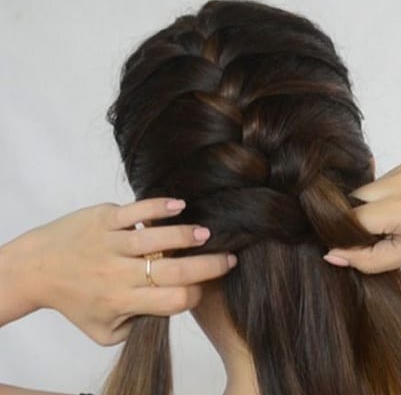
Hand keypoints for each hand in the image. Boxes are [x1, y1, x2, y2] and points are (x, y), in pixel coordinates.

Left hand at [0, 198, 235, 344]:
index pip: (173, 300)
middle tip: (229, 258)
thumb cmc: (74, 301)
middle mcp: (119, 274)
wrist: (35, 269)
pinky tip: (180, 205)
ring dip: (187, 236)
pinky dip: (160, 207)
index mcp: (122, 302)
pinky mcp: (104, 219)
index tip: (202, 288)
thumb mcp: (103, 331)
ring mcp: (112, 243)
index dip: (195, 295)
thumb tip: (169, 312)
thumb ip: (137, 329)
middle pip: (174, 271)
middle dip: (209, 266)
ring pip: (158, 238)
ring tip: (207, 234)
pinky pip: (136, 210)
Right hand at [323, 149, 400, 272]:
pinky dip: (393, 190)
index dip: (353, 235)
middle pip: (359, 198)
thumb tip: (332, 255)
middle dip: (365, 218)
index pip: (355, 219)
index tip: (364, 246)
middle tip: (391, 233)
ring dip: (378, 203)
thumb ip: (371, 258)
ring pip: (372, 186)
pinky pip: (389, 175)